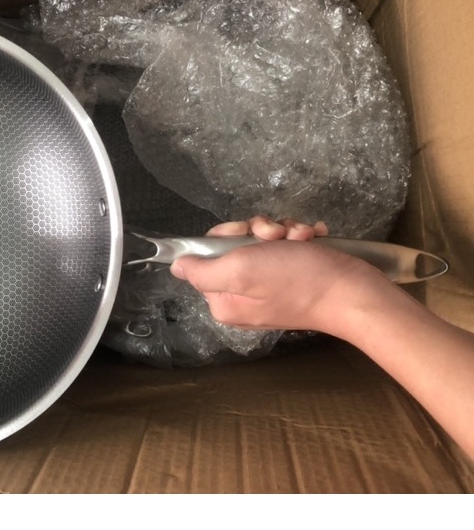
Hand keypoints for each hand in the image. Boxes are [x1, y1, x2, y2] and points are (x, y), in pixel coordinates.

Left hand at [170, 216, 382, 334]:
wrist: (354, 291)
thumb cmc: (295, 280)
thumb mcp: (240, 272)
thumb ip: (202, 271)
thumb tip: (175, 266)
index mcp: (225, 299)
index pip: (207, 255)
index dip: (225, 236)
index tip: (244, 233)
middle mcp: (245, 293)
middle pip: (236, 243)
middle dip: (259, 231)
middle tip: (276, 236)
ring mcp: (272, 283)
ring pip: (264, 239)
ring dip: (284, 230)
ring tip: (300, 238)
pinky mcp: (297, 273)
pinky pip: (289, 243)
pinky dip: (301, 236)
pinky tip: (313, 239)